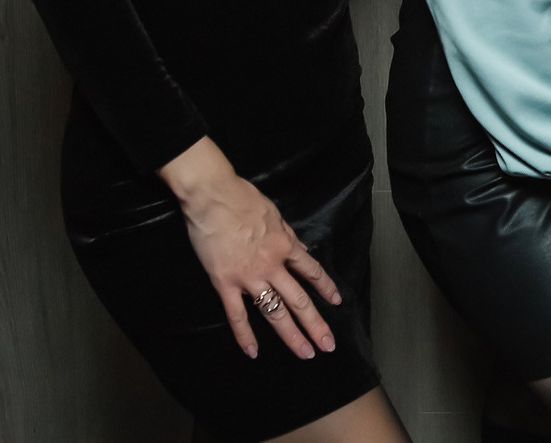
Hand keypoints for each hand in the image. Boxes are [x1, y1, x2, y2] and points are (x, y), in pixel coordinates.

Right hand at [159, 136, 341, 359]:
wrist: (213, 196)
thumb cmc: (242, 199)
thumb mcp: (275, 214)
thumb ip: (286, 235)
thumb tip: (296, 248)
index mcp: (286, 246)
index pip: (312, 271)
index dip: (325, 287)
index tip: (336, 302)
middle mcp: (273, 265)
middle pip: (299, 300)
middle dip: (315, 324)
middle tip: (328, 344)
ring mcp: (249, 277)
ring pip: (275, 312)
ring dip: (291, 335)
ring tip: (305, 353)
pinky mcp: (225, 283)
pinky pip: (237, 315)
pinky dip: (245, 335)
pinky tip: (253, 352)